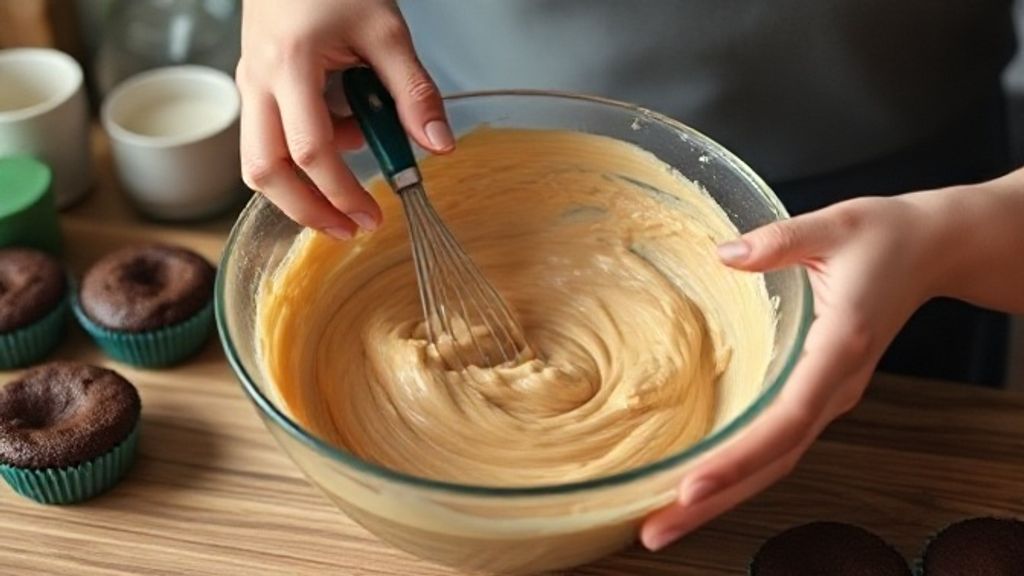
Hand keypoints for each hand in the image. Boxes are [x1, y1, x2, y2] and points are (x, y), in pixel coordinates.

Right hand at [237, 0, 451, 238]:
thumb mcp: (387, 31)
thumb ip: (414, 91)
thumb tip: (439, 147)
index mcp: (290, 66)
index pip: (311, 151)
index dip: (342, 192)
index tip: (374, 215)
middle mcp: (258, 81)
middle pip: (265, 171)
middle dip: (307, 210)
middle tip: (349, 228)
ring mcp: (250, 85)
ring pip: (259, 161)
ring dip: (302, 187)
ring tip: (352, 180)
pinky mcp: (255, 88)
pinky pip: (268, 140)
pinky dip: (302, 155)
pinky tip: (342, 134)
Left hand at [640, 193, 950, 549]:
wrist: (930, 251)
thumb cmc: (886, 237)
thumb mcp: (836, 225)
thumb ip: (780, 240)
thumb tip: (725, 255)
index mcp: (841, 349)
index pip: (787, 418)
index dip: (739, 457)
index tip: (691, 485)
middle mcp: (836, 386)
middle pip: (775, 460)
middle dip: (717, 500)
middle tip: (656, 530)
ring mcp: (829, 396)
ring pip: (775, 460)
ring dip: (723, 496)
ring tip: (665, 522)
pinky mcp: (817, 394)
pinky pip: (777, 443)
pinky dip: (739, 470)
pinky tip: (701, 485)